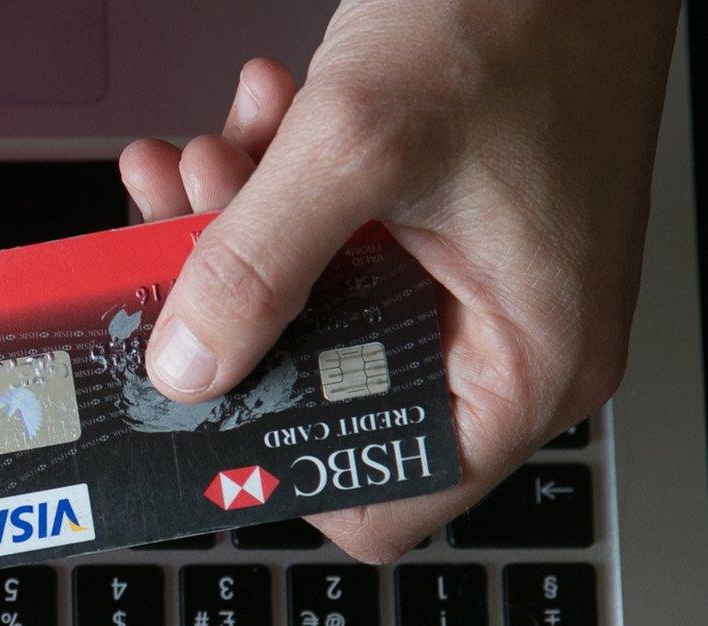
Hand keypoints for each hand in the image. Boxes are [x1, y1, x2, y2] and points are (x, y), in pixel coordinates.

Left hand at [122, 0, 678, 560]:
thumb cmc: (524, 9)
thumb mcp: (358, 143)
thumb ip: (258, 267)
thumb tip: (188, 370)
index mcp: (526, 365)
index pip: (385, 496)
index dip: (275, 462)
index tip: (194, 401)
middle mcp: (506, 340)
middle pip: (326, 393)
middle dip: (236, 317)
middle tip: (181, 237)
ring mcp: (473, 280)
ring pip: (314, 311)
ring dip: (241, 237)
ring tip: (213, 154)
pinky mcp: (441, 224)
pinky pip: (333, 244)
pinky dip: (277, 192)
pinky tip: (254, 120)